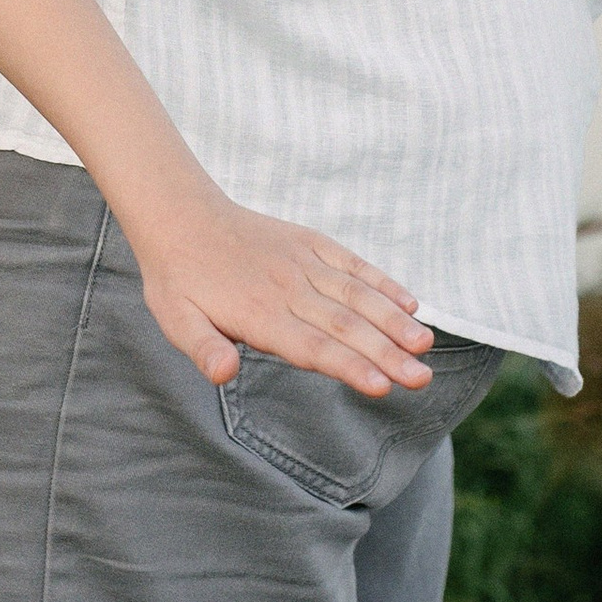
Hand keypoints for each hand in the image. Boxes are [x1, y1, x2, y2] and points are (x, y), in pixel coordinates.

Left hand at [131, 198, 435, 396]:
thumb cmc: (179, 280)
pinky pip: (352, 264)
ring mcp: (303, 262)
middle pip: (344, 326)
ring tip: (425, 344)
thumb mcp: (176, 319)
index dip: (348, 366)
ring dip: (393, 320)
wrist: (181, 215)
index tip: (382, 386)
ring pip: (356, 295)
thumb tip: (223, 374)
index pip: (311, 347)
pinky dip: (382, 282)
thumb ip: (202, 348)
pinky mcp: (311, 243)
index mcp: (258, 314)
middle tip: (421, 379)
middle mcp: (288, 288)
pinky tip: (411, 303)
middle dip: (386, 354)